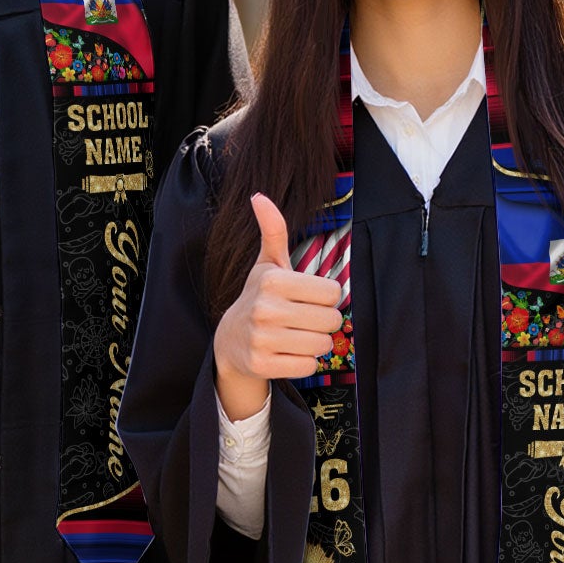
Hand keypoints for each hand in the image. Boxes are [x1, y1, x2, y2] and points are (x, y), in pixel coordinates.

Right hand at [212, 194, 342, 421]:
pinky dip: (304, 362)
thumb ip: (273, 230)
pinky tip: (288, 353)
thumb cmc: (259, 297)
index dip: (326, 297)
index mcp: (273, 280)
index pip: (333, 292)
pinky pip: (307, 366)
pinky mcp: (262, 365)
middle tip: (306, 320)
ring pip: (322, 345)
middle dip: (324, 321)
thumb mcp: (267, 264)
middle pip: (331, 320)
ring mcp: (262, 338)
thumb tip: (259, 196)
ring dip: (316, 343)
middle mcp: (265, 308)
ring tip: (298, 336)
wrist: (230, 340)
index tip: (309, 298)